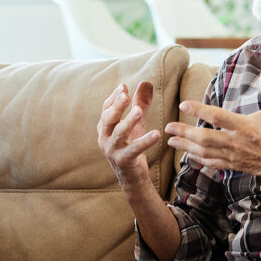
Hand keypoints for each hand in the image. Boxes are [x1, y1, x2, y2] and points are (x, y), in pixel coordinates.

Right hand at [98, 81, 159, 199]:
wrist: (132, 178)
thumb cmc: (132, 148)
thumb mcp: (136, 124)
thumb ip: (140, 104)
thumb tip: (145, 82)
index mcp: (105, 128)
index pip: (106, 109)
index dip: (113, 97)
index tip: (123, 86)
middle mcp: (105, 138)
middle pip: (108, 119)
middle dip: (116, 106)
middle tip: (125, 95)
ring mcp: (112, 150)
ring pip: (119, 133)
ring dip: (128, 121)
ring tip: (138, 111)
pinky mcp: (123, 161)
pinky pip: (134, 150)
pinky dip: (144, 141)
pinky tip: (156, 134)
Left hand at [164, 67, 260, 183]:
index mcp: (245, 126)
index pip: (217, 117)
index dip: (199, 110)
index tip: (183, 104)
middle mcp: (236, 142)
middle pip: (204, 138)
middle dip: (184, 133)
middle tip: (168, 127)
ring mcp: (234, 156)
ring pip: (204, 152)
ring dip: (185, 146)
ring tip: (170, 140)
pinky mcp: (234, 165)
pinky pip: (212, 163)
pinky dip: (198, 158)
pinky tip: (188, 154)